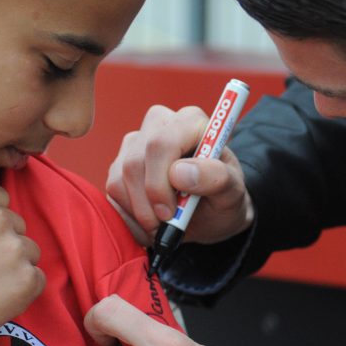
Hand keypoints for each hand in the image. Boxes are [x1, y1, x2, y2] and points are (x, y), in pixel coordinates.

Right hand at [106, 105, 253, 246]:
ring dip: (140, 213)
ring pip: (119, 179)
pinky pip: (112, 193)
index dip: (160, 181)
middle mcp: (160, 125)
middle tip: (167, 222)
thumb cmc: (223, 198)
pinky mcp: (119, 165)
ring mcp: (135, 144)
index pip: (162, 143)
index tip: (171, 210)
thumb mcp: (233, 192)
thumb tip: (179, 173)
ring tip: (164, 224)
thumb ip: (216, 178)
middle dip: (148, 202)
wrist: (210, 214)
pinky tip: (151, 221)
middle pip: (135, 163)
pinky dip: (130, 217)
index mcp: (191, 122)